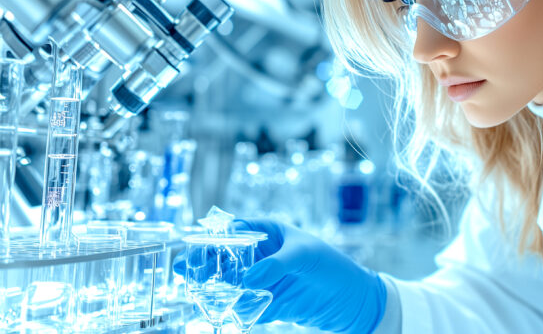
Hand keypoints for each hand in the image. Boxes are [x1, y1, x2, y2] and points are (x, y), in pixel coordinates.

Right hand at [173, 219, 386, 333]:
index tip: (199, 248)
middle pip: (224, 257)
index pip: (234, 230)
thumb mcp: (306, 256)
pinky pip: (241, 306)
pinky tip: (221, 312)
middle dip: (204, 262)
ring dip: (212, 287)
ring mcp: (262, 280)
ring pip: (228, 282)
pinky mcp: (266, 304)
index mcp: (269, 233)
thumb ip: (277, 265)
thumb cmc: (333, 266)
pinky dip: (231, 310)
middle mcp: (261, 256)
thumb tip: (248, 278)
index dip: (214, 237)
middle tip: (187, 271)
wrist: (353, 301)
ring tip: (197, 292)